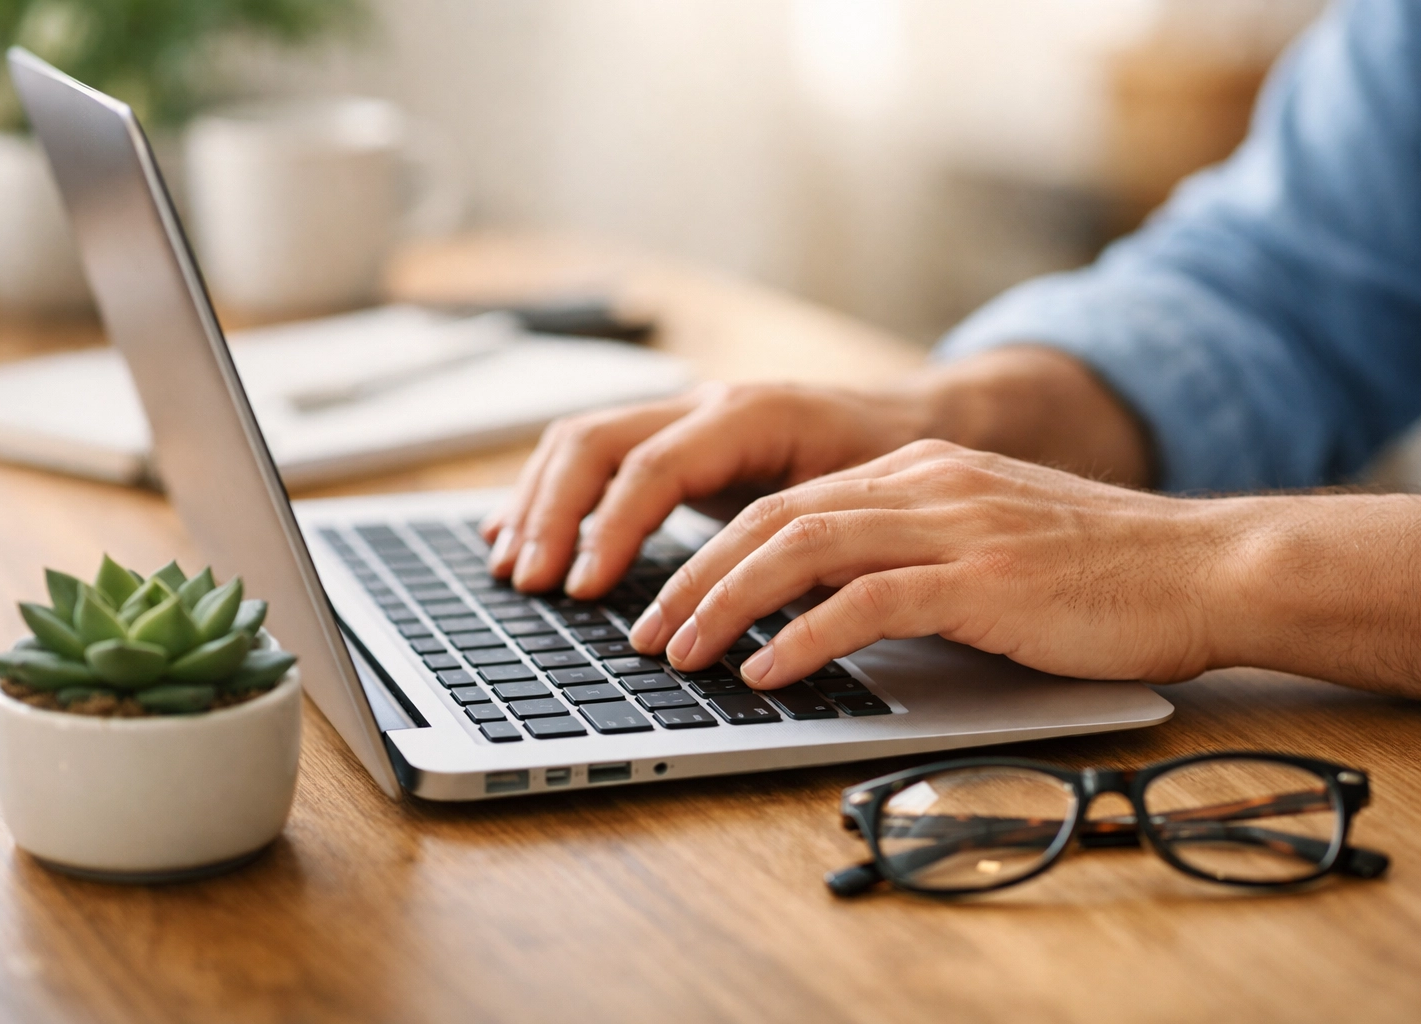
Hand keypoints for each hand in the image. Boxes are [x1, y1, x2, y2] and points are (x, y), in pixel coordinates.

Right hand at [479, 382, 930, 594]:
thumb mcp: (860, 506)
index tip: (583, 587)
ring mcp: (682, 416)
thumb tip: (744, 611)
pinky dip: (549, 493)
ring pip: (582, 440)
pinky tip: (517, 530)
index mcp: (750, 415)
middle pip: (597, 441)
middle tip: (530, 582)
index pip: (654, 465)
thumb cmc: (892, 468)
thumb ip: (802, 546)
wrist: (910, 422)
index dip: (610, 527)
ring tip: (510, 565)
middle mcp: (705, 405)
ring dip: (539, 503)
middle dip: (553, 513)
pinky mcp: (672, 439)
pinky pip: (593, 453)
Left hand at [629, 439, 1233, 687]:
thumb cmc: (1103, 574)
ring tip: (682, 654)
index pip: (788, 502)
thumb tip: (833, 612)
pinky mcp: (981, 577)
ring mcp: (952, 525)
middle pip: (774, 518)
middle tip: (649, 632)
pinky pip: (865, 602)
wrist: (1204, 568)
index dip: (716, 552)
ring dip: (727, 605)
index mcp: (921, 473)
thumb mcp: (990, 545)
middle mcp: (925, 484)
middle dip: (697, 577)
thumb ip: (914, 560)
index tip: (671, 600)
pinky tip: (766, 671)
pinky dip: (802, 636)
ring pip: (802, 548)